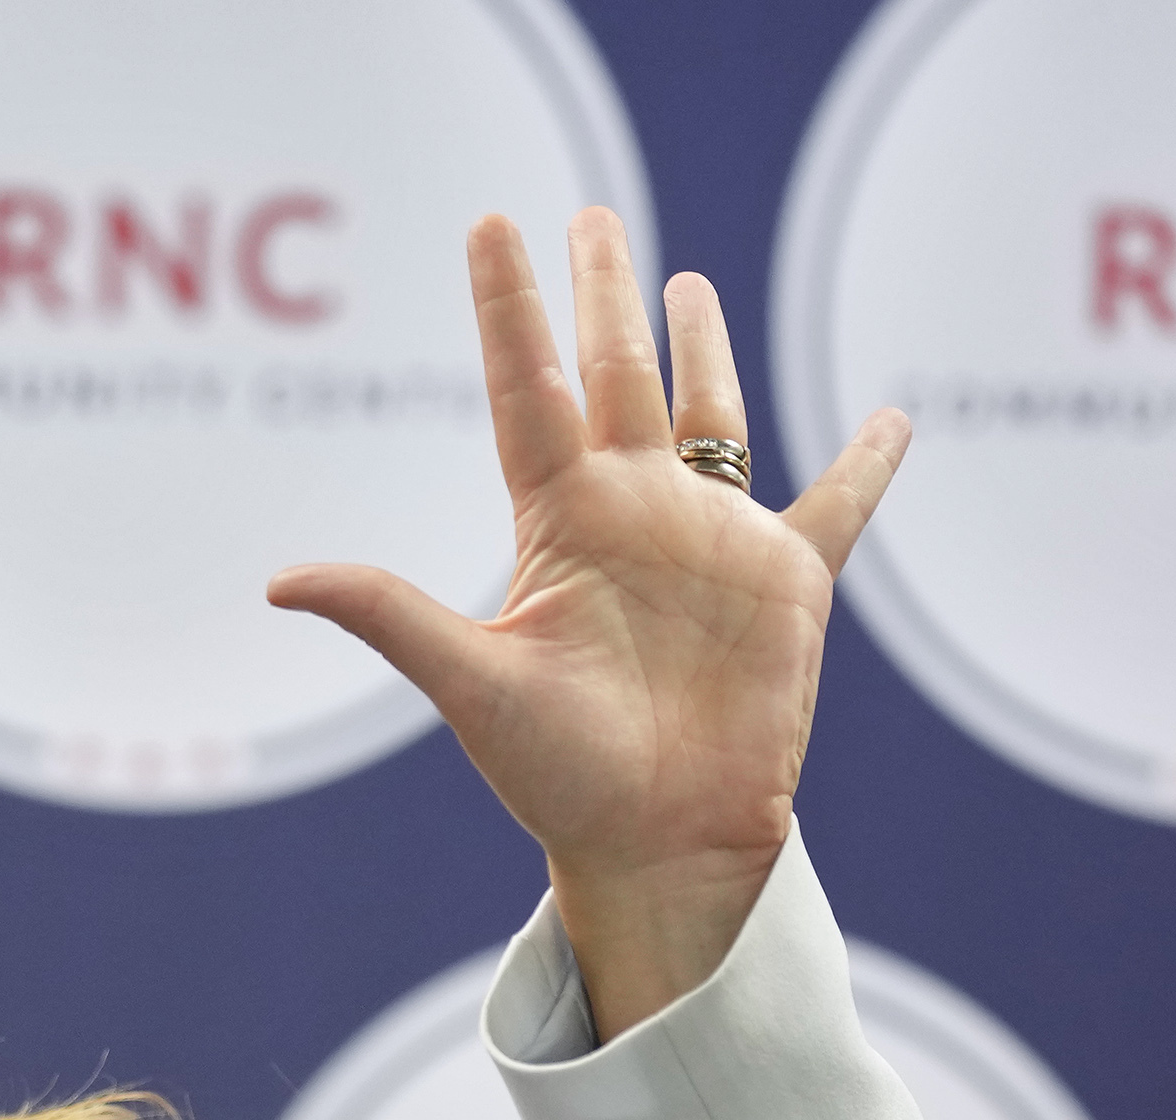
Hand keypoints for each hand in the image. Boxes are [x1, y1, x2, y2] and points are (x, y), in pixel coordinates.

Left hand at [268, 210, 909, 1036]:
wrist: (658, 844)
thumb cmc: (560, 778)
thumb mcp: (476, 683)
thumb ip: (392, 615)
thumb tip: (281, 580)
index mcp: (560, 522)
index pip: (527, 390)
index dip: (509, 309)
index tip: (490, 224)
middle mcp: (632, 513)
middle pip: (614, 374)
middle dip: (602, 294)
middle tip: (588, 218)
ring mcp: (710, 539)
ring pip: (707, 413)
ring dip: (702, 348)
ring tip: (687, 281)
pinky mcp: (785, 579)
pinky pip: (833, 506)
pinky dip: (867, 465)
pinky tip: (894, 419)